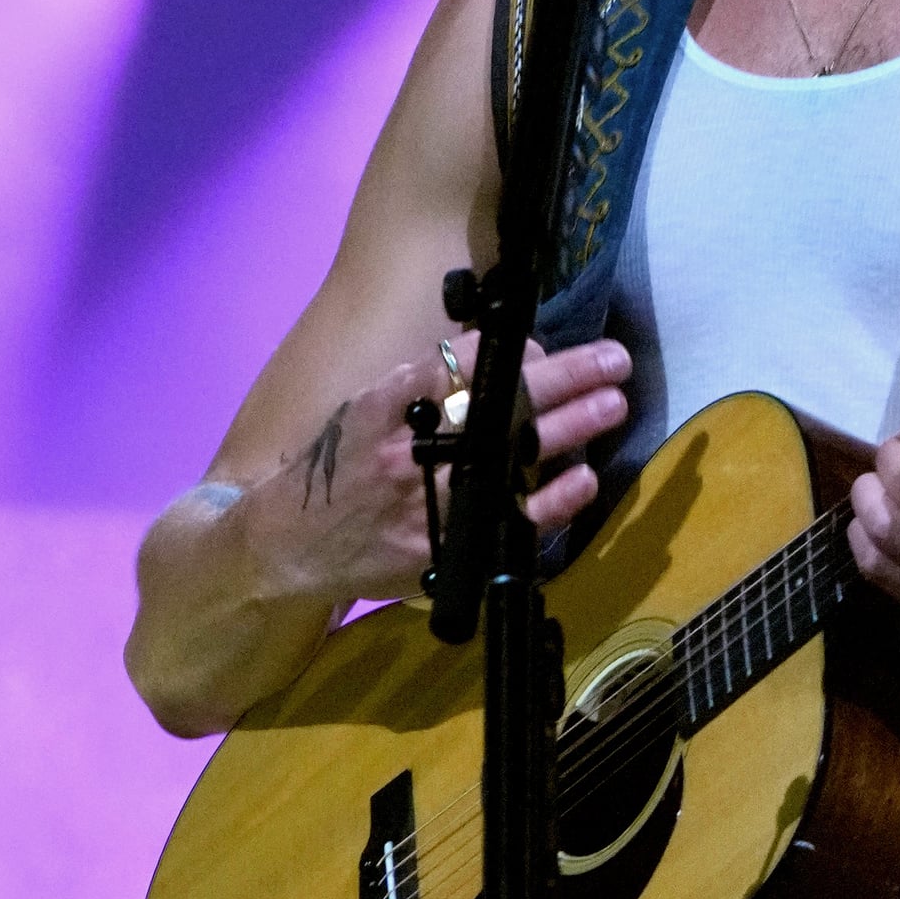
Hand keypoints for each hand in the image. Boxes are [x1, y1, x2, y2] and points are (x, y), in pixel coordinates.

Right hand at [241, 333, 630, 608]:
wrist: (286, 545)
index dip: (511, 353)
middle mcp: (412, 454)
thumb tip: (494, 351)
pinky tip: (584, 477)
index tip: (546, 346)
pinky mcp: (445, 551)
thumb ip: (420, 382)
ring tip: (613, 403)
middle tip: (613, 360)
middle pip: (503, 408)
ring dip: (571, 428)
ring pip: (516, 460)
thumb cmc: (335, 467)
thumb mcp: (364, 408)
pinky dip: (552, 500)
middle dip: (566, 380)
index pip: (460, 366)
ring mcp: (432, 506)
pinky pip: (511, 522)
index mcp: (387, 408)